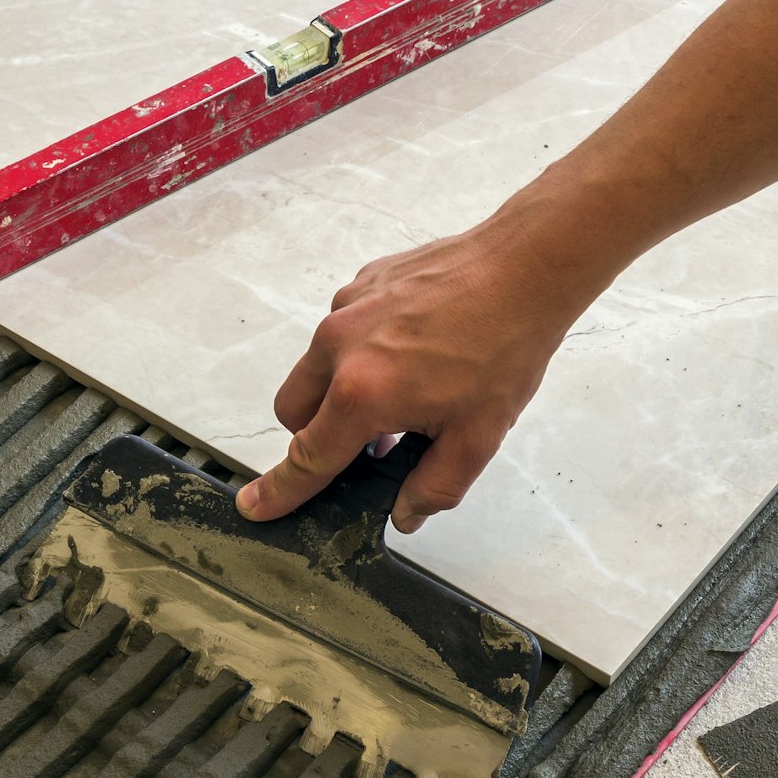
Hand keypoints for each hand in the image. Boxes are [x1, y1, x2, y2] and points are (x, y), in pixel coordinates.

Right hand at [235, 218, 595, 533]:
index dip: (279, 490)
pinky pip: (341, 329)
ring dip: (340, 390)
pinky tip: (414, 348)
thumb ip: (434, 486)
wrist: (525, 266)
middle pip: (293, 411)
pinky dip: (360, 350)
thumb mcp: (478, 437)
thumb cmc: (505, 347)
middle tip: (370, 442)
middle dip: (316, 435)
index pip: (307, 457)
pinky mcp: (361, 282)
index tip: (253, 505)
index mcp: (361, 394)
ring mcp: (346, 308)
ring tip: (404, 390)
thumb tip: (405, 511)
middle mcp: (338, 347)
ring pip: (315, 367)